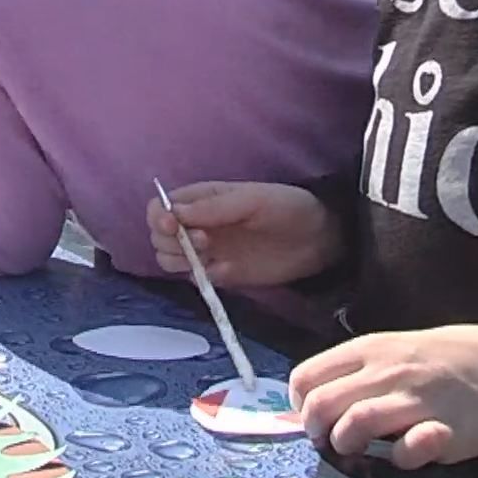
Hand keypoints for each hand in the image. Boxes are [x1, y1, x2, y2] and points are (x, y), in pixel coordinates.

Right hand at [146, 181, 342, 286]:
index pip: (159, 207)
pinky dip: (199, 277)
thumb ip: (214, 207)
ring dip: (180, 260)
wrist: (320, 240)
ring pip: (167, 258)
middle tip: (206, 242)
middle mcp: (196, 224)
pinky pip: (192, 278)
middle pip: (158, 235)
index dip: (158, 217)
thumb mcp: (253, 200)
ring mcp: (206, 250)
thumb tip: (174, 213)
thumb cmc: (288, 208)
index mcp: (200, 199)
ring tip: (210, 257)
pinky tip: (225, 271)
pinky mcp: (219, 273)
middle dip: (172, 241)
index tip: (174, 226)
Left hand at [293, 325, 477, 468]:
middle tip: (328, 439)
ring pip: (354, 424)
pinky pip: (405, 451)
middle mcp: (386, 371)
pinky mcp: (444, 430)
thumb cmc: (443, 357)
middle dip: (316, 429)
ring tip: (356, 448)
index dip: (301, 402)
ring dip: (345, 443)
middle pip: (322, 404)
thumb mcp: (392, 348)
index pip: (306, 376)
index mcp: (368, 349)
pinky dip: (398, 458)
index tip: (312, 416)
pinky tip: (404, 452)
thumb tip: (316, 399)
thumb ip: (357, 369)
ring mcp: (415, 400)